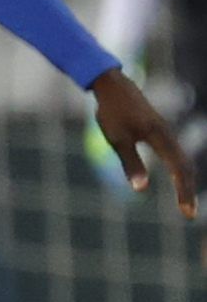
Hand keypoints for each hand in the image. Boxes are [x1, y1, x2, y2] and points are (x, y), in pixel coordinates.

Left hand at [90, 67, 197, 217]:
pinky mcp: (161, 132)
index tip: (186, 213)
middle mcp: (168, 136)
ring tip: (185, 204)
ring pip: (183, 160)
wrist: (113, 86)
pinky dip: (181, 170)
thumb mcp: (117, 140)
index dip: (184, 192)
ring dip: (186, 182)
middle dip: (188, 191)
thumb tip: (141, 189)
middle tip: (189, 215)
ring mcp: (166, 133)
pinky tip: (178, 181)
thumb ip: (131, 164)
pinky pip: (176, 154)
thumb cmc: (112, 112)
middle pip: (186, 167)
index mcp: (161, 138)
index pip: (179, 169)